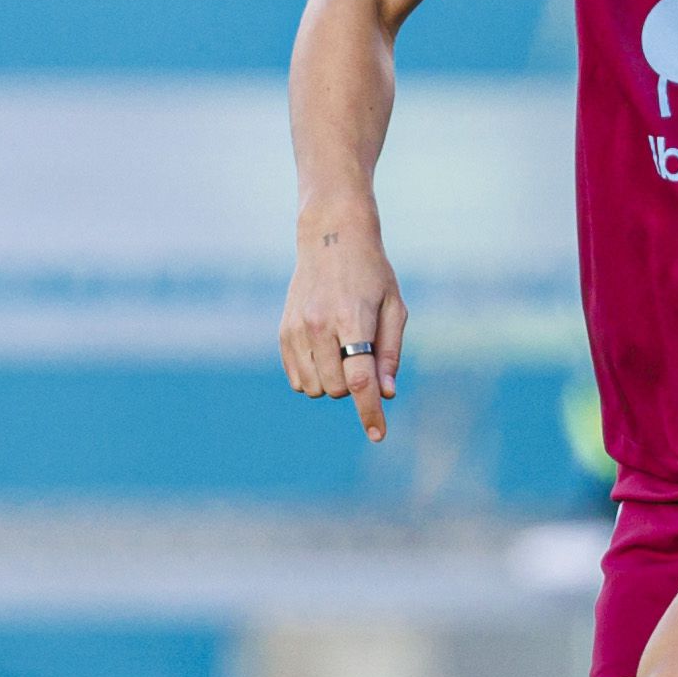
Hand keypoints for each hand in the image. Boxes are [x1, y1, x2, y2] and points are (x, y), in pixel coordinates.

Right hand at [280, 202, 406, 442]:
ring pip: (313, 388)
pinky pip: (296, 378)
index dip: (370, 412)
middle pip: (336, 389)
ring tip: (344, 351)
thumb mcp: (394, 309)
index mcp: (352, 320)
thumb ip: (389, 353)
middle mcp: (319, 327)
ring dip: (332, 384)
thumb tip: (386, 394)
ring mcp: (296, 330)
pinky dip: (312, 377)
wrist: (330, 240)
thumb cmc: (372, 275)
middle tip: (364, 357)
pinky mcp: (283, 332)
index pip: (360, 380)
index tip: (378, 435)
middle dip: (354, 387)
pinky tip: (326, 354)